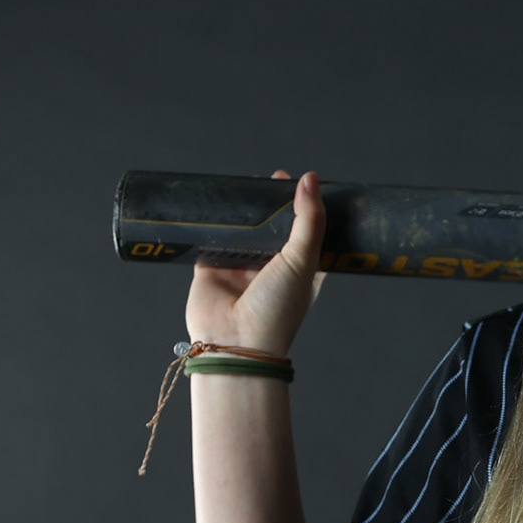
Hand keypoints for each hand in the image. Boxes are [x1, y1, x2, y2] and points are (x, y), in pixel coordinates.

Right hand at [184, 170, 326, 354]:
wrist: (234, 342)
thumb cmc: (277, 310)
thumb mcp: (304, 261)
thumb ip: (308, 220)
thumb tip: (310, 179)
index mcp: (302, 269)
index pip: (308, 231)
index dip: (307, 209)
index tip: (306, 185)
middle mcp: (273, 267)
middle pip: (274, 227)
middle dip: (273, 207)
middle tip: (274, 180)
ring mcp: (241, 267)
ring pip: (244, 229)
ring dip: (245, 212)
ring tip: (247, 187)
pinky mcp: (212, 267)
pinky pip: (212, 237)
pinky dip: (214, 223)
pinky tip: (217, 203)